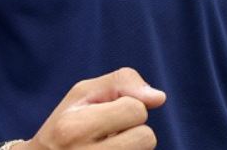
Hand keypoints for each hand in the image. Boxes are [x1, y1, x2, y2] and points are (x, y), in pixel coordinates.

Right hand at [16, 67, 166, 148]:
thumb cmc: (67, 123)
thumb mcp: (82, 94)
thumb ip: (120, 83)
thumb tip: (159, 98)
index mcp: (74, 129)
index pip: (136, 109)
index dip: (128, 105)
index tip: (107, 113)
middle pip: (146, 138)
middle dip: (135, 130)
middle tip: (110, 133)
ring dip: (133, 147)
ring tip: (108, 147)